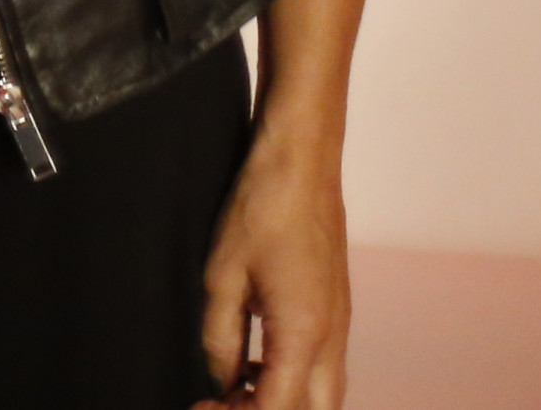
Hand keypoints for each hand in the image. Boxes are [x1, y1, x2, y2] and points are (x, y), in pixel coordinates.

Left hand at [197, 0, 379, 407]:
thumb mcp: (222, 274)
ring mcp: (339, 321)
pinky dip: (291, 377)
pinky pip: (322, 363)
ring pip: (324, 392)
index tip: (201, 409)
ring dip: (283, 400)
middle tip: (222, 405)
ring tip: (233, 390)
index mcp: (303, 333)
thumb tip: (218, 377)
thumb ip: (218, 336)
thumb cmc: (263, 206)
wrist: (301, 156)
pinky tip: (253, 361)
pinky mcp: (335, 306)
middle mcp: (331, 336)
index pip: (277, 409)